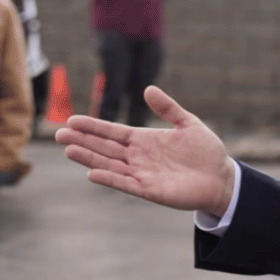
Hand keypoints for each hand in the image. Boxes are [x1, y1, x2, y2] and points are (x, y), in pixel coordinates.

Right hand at [55, 86, 236, 215]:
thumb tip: (148, 89)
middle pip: (105, 148)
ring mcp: (143, 174)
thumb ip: (168, 108)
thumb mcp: (188, 123)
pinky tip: (92, 173)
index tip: (72, 120)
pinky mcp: (151, 190)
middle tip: (58, 134)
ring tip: (68, 149)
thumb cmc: (205, 151)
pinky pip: (126, 184)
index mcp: (145, 140)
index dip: (93, 126)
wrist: (221, 177)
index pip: (113, 132)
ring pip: (110, 165)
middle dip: (83, 140)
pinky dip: (110, 178)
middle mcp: (138, 157)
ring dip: (89, 158)